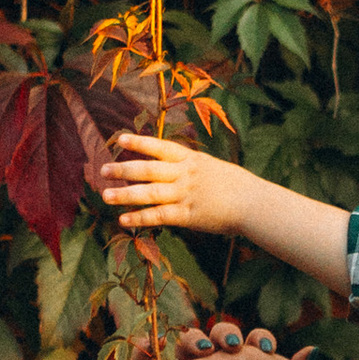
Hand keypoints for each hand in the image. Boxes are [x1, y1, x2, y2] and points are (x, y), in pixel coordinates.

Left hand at [99, 131, 238, 234]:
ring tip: (105, 195)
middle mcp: (185, 174)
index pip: (160, 147)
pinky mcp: (189, 215)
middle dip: (124, 169)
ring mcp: (186, 194)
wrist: (255, 204)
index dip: (139, 142)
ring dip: (126, 194)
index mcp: (192, 160)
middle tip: (103, 170)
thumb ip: (193, 168)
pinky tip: (124, 220)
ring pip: (150, 192)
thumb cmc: (238, 187)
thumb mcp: (214, 168)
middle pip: (148, 169)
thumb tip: (176, 169)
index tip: (120, 139)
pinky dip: (140, 218)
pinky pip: (159, 216)